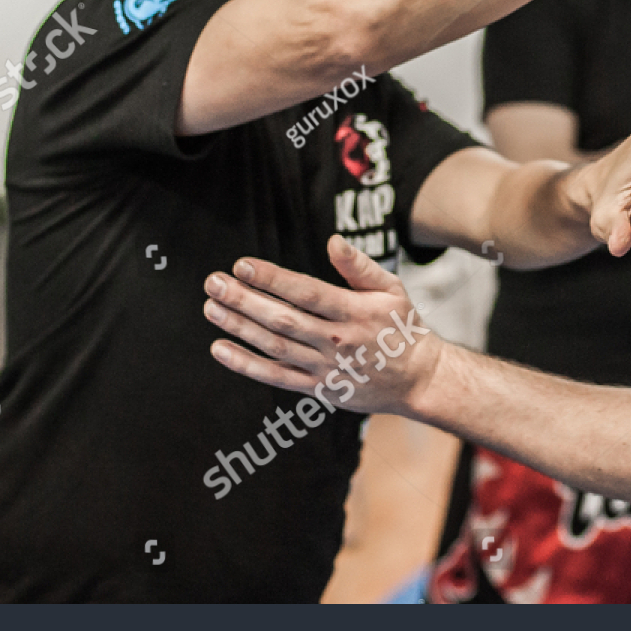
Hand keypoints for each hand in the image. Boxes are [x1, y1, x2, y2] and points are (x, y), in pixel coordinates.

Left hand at [204, 236, 439, 415]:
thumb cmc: (402, 328)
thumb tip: (333, 241)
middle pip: (284, 319)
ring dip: (240, 327)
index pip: (307, 292)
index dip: (273, 279)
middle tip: (214, 283)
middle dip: (245, 300)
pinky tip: (221, 348)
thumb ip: (360, 266)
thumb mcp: (392, 290)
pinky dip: (246, 364)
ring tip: (212, 308)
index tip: (242, 265)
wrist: (418, 379)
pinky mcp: (318, 389)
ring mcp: (326, 368)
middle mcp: (339, 341)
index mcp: (356, 313)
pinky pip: (277, 377)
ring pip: (276, 347)